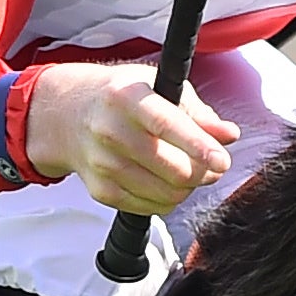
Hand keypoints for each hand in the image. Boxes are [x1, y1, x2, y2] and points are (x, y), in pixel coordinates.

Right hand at [19, 61, 238, 215]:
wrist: (67, 115)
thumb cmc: (119, 97)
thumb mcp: (157, 87)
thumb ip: (197, 113)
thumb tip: (229, 135)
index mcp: (127, 97)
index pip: (167, 125)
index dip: (199, 146)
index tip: (222, 159)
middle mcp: (110, 130)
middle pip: (172, 168)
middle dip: (203, 172)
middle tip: (213, 165)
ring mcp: (103, 164)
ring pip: (164, 193)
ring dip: (188, 188)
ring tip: (191, 173)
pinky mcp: (101, 190)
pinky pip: (149, 208)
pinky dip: (167, 200)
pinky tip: (167, 183)